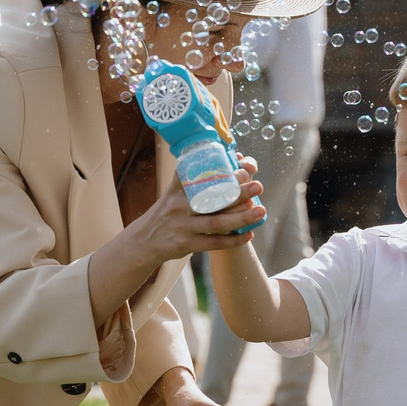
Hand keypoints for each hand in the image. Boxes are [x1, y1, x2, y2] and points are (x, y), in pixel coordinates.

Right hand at [134, 161, 267, 264]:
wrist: (145, 241)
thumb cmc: (167, 213)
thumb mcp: (172, 193)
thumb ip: (190, 180)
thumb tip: (220, 161)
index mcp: (177, 189)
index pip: (199, 175)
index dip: (221, 170)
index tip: (242, 166)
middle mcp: (178, 206)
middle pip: (212, 199)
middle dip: (237, 192)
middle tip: (258, 185)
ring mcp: (182, 226)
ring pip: (216, 223)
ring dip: (241, 218)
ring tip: (261, 211)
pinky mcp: (185, 244)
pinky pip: (214, 243)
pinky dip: (233, 240)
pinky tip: (249, 234)